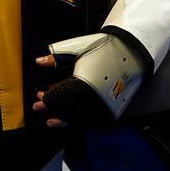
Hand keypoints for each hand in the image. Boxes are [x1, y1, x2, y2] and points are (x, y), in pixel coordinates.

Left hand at [32, 33, 148, 129]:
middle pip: (66, 110)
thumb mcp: (76, 48)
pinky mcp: (112, 110)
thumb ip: (56, 57)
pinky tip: (73, 120)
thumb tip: (39, 62)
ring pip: (79, 119)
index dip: (46, 100)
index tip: (38, 99)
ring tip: (53, 120)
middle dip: (52, 109)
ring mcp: (103, 106)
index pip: (58, 98)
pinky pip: (92, 121)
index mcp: (81, 84)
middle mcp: (92, 98)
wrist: (131, 51)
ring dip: (64, 119)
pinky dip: (80, 121)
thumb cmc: (104, 48)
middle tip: (40, 107)